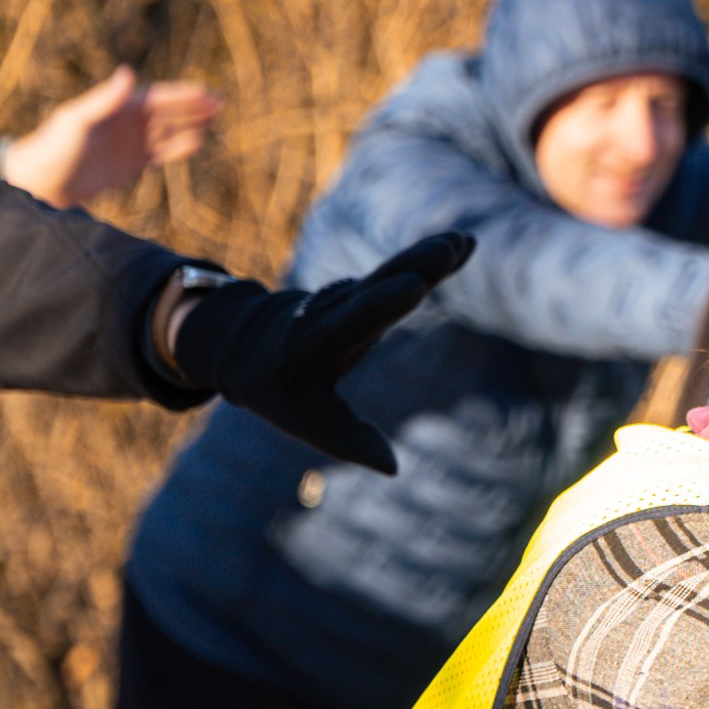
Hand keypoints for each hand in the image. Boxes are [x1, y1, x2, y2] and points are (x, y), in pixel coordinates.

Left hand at [1, 65, 221, 207]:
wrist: (42, 182)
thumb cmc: (55, 147)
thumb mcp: (79, 121)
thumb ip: (105, 99)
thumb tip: (128, 73)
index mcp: (118, 109)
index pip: (157, 98)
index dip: (182, 96)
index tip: (206, 93)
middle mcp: (127, 123)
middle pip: (168, 112)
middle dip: (193, 107)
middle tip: (221, 102)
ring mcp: (130, 143)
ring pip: (169, 130)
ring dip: (191, 124)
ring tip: (215, 118)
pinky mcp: (131, 163)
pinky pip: (162, 152)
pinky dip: (179, 147)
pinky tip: (197, 143)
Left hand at [172, 232, 474, 473]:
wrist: (245, 342)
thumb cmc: (279, 391)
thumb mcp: (305, 421)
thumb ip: (349, 442)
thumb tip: (392, 466)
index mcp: (315, 343)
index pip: (352, 321)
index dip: (382, 304)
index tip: (413, 286)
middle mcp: (334, 310)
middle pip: (378, 285)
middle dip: (412, 265)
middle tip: (447, 248)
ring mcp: (350, 294)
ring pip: (392, 270)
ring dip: (428, 255)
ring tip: (463, 241)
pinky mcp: (367, 288)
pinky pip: (402, 268)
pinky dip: (431, 257)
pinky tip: (463, 244)